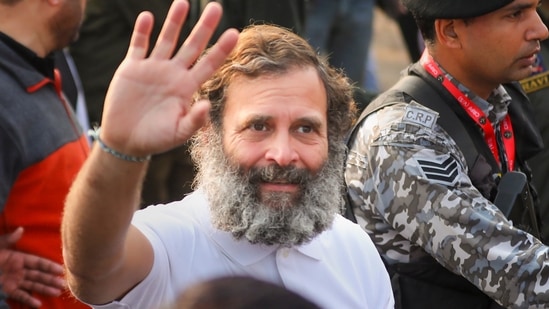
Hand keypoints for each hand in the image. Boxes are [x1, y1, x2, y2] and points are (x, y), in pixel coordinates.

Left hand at [0, 227, 64, 307]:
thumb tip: (21, 229)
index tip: (61, 269)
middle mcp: (18, 270)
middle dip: (51, 279)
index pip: (37, 262)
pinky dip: (29, 300)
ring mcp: (13, 281)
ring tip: (57, 293)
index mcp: (17, 258)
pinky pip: (20, 295)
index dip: (49, 266)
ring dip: (45, 289)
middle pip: (38, 275)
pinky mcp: (7, 290)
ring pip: (32, 285)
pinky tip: (38, 304)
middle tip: (63, 284)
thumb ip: (8, 240)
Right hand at [100, 0, 238, 157]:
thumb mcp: (178, 133)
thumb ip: (194, 120)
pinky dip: (142, 31)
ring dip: (174, 22)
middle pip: (193, 45)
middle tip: (216, 6)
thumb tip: (207, 104)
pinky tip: (148, 17)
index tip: (235, 33)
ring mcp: (153, 68)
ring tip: (183, 3)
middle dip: (204, 27)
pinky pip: (139, 45)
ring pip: (167, 39)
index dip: (222, 49)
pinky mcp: (132, 68)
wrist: (126, 140)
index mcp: (187, 88)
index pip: (209, 64)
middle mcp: (173, 74)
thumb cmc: (155, 139)